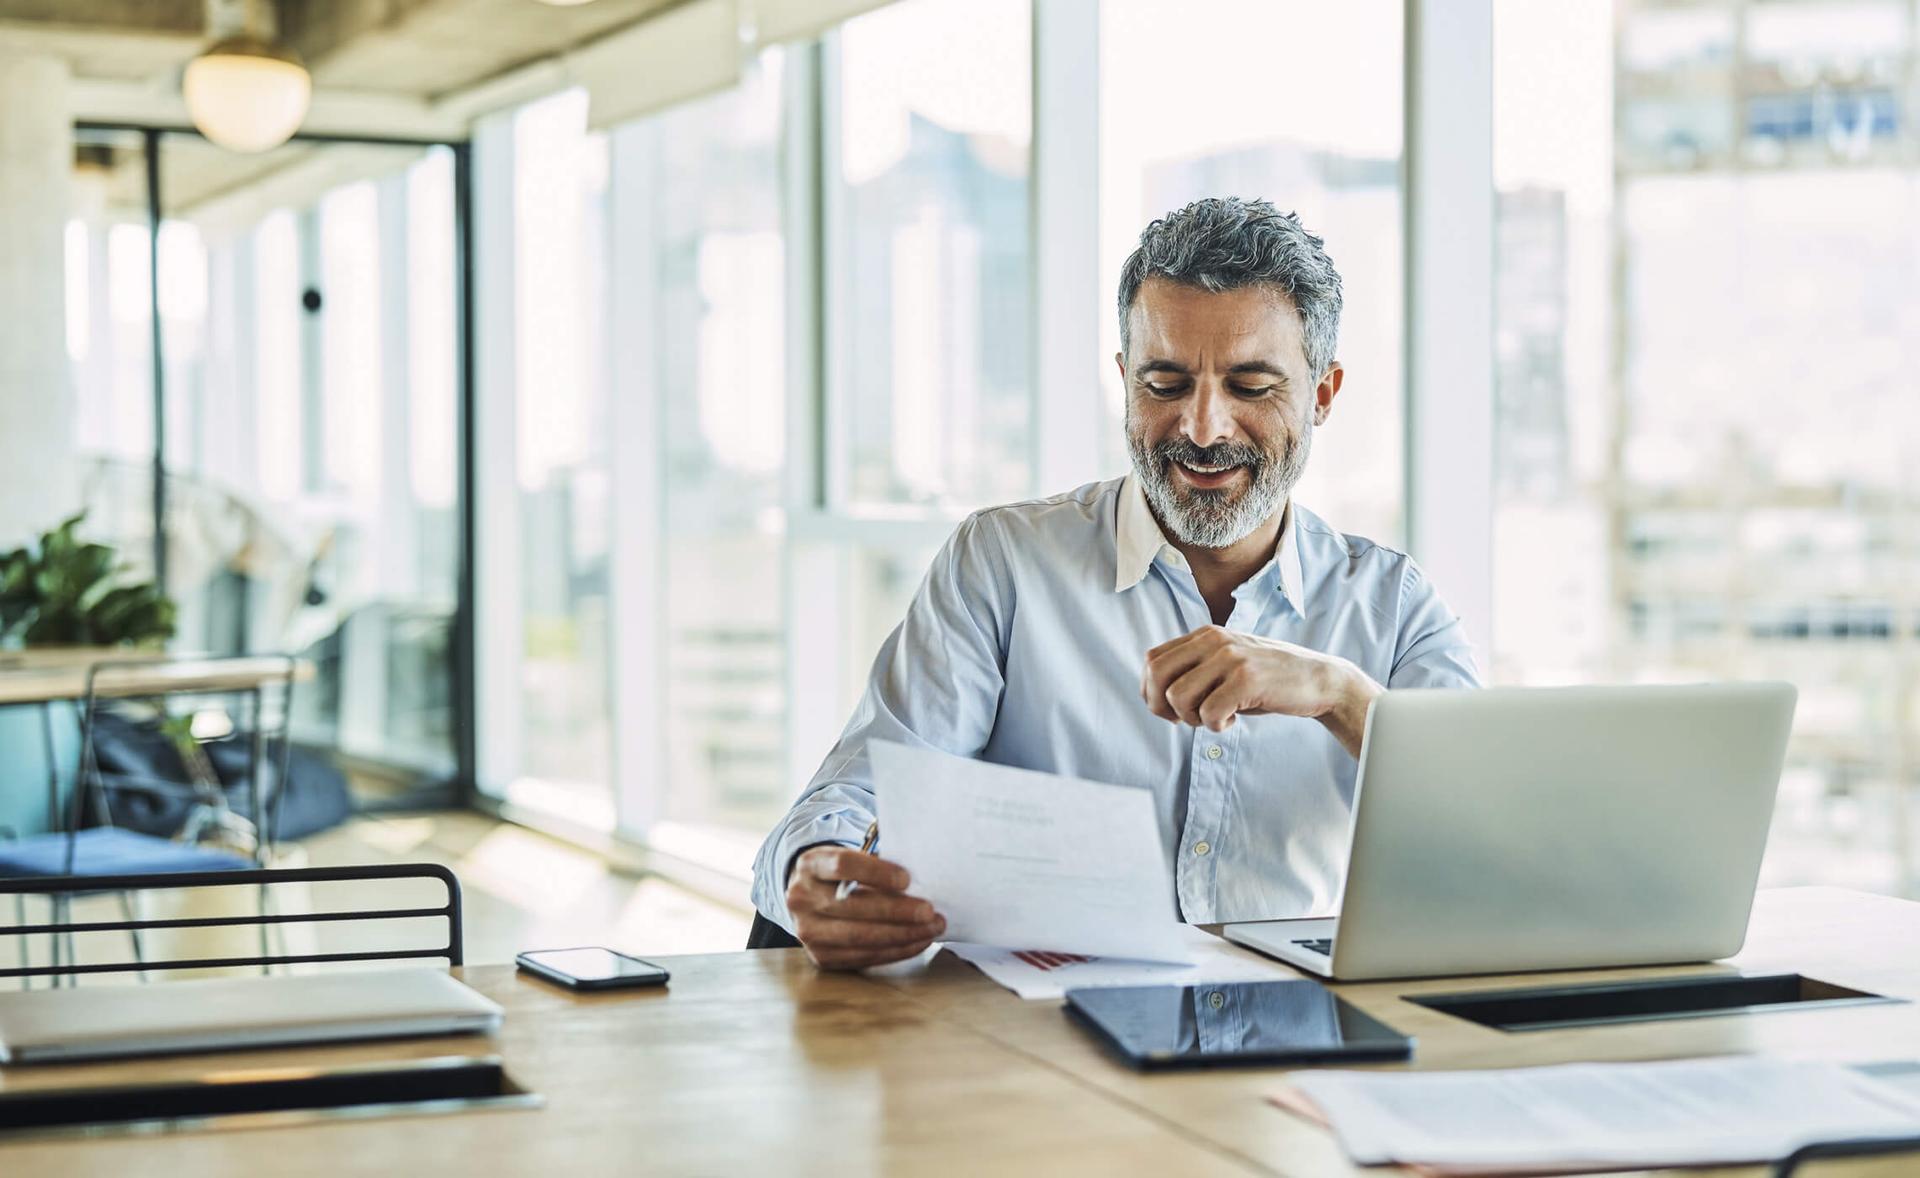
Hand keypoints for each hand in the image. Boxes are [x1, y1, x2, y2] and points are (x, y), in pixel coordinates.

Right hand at [785, 845, 946, 969]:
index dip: (876, 873)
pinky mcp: (820, 956)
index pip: (842, 866)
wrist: (810, 897)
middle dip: (897, 911)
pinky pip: (863, 957)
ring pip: (859, 936)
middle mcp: (802, 899)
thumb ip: (876, 865)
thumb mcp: (850, 857)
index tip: (907, 879)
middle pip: (853, 907)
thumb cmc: (841, 875)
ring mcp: (807, 931)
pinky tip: (916, 942)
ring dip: (902, 935)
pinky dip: (895, 951)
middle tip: (929, 911)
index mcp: (810, 865)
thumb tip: (918, 883)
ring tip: (930, 928)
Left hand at [1140, 626, 1382, 756]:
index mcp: (1205, 635)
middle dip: (1162, 707)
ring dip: (1193, 718)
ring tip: (1217, 717)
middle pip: (1157, 676)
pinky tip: (1233, 720)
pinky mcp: (1247, 680)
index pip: (1152, 660)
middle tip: (1187, 719)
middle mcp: (1214, 640)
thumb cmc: (1267, 680)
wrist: (1318, 680)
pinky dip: (1216, 726)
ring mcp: (1231, 658)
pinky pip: (1208, 713)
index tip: (1171, 710)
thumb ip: (1193, 669)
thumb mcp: (1225, 664)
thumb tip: (1152, 694)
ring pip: (1178, 697)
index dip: (1151, 691)